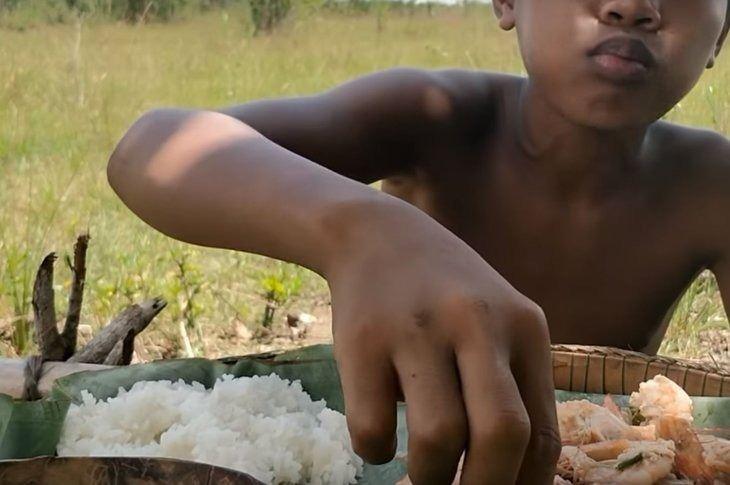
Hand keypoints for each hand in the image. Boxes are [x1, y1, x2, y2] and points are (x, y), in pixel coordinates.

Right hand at [325, 202, 559, 484]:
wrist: (377, 235)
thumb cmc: (446, 292)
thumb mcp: (496, 322)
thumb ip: (513, 387)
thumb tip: (514, 478)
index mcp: (523, 327)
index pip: (542, 433)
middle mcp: (477, 323)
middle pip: (501, 435)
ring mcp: (417, 329)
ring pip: (438, 437)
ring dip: (429, 477)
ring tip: (421, 473)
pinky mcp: (362, 339)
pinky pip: (372, 427)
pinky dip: (375, 452)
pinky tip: (379, 440)